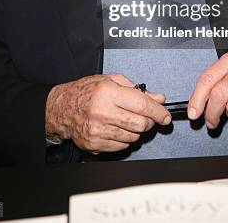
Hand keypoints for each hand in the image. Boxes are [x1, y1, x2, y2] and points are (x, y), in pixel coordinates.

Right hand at [45, 74, 170, 152]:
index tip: (165, 115)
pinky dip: (125, 139)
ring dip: (136, 130)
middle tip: (147, 116)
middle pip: (140, 124)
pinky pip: (121, 146)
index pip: (142, 105)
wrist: (62, 108)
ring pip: (133, 137)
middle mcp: (102, 112)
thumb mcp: (111, 80)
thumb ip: (136, 89)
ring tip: (127, 119)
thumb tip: (157, 98)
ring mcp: (98, 131)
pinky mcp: (95, 144)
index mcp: (107, 92)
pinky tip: (118, 128)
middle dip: (149, 121)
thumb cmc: (86, 91)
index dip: (158, 111)